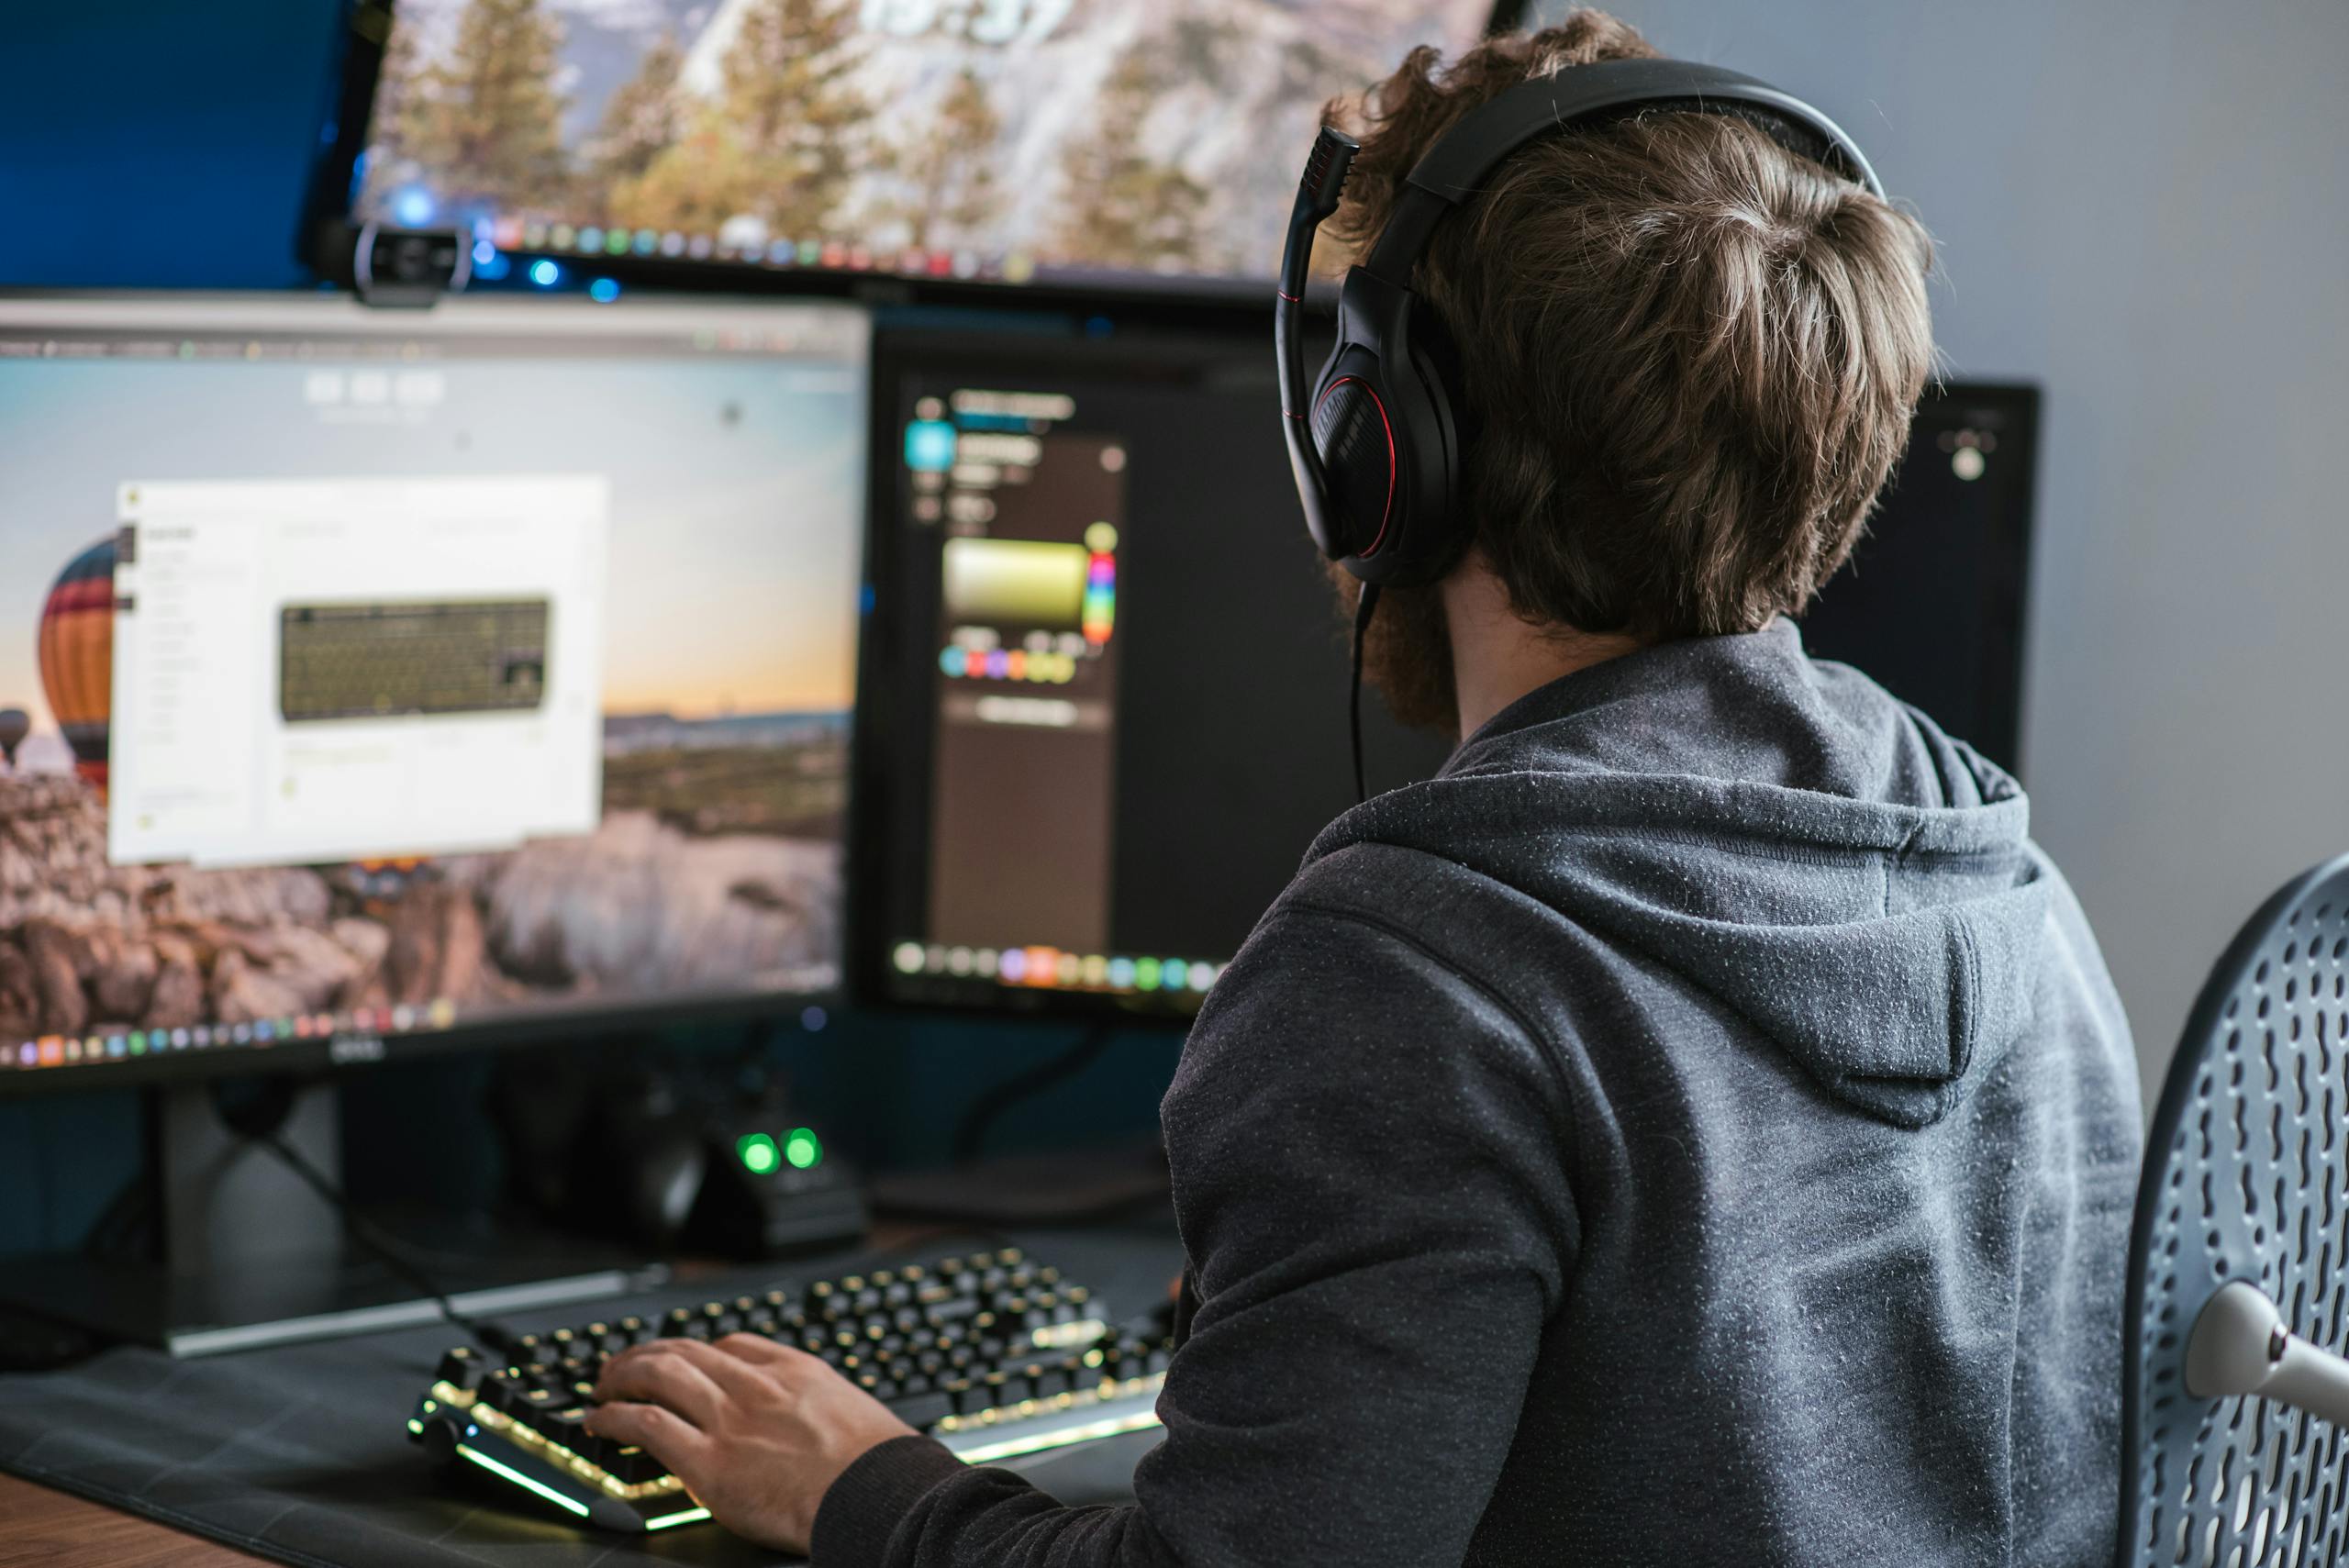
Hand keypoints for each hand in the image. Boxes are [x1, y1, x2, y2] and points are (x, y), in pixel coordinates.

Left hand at [587, 1334, 917, 1552]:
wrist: (876, 1494)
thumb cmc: (876, 1466)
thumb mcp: (852, 1413)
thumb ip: (817, 1409)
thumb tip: (810, 1426)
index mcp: (794, 1371)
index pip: (732, 1345)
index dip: (697, 1352)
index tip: (683, 1362)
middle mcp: (756, 1386)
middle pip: (687, 1351)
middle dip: (647, 1355)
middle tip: (624, 1365)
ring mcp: (730, 1420)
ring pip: (659, 1375)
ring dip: (622, 1376)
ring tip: (603, 1387)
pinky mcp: (709, 1462)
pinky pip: (647, 1424)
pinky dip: (614, 1416)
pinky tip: (599, 1421)